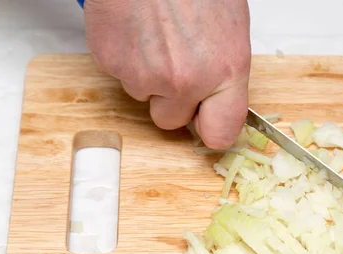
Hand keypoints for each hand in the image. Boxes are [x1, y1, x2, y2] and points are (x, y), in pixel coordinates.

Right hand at [83, 0, 250, 148]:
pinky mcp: (111, 62)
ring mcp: (145, 75)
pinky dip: (125, 57)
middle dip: (172, 100)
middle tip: (174, 62)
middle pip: (172, 120)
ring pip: (143, 96)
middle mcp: (186, 80)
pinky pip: (120, 74)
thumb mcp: (231, 29)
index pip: (220, 134)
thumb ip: (224, 74)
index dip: (211, 127)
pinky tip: (136, 29)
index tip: (207, 120)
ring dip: (148, 74)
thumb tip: (217, 100)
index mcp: (225, 71)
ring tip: (155, 34)